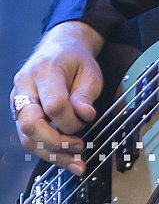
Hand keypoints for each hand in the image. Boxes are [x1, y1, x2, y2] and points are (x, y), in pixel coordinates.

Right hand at [11, 20, 103, 175]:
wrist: (60, 48)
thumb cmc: (74, 58)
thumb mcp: (90, 71)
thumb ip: (86, 94)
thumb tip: (85, 116)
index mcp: (44, 70)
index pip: (53, 104)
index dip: (71, 119)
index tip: (85, 120)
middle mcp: (25, 86)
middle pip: (31, 124)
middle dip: (56, 142)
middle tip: (78, 148)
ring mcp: (18, 100)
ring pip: (26, 137)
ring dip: (51, 153)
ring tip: (74, 161)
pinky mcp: (18, 113)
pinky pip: (28, 138)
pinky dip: (47, 151)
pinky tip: (64, 158)